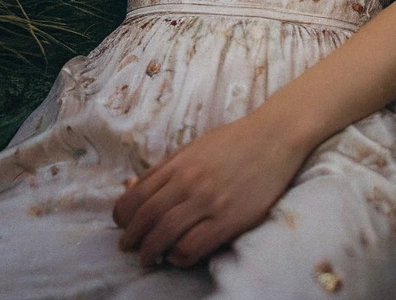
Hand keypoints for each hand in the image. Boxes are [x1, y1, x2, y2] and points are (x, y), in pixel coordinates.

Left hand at [112, 113, 308, 268]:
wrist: (274, 137)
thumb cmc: (233, 141)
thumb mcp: (194, 147)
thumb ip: (165, 168)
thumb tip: (132, 186)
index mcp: (179, 164)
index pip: (137, 197)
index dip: (122, 216)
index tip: (121, 225)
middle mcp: (189, 182)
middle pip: (147, 218)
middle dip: (131, 237)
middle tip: (128, 247)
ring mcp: (208, 202)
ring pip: (165, 234)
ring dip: (150, 251)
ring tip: (147, 257)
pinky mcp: (229, 220)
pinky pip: (193, 246)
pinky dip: (178, 256)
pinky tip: (177, 255)